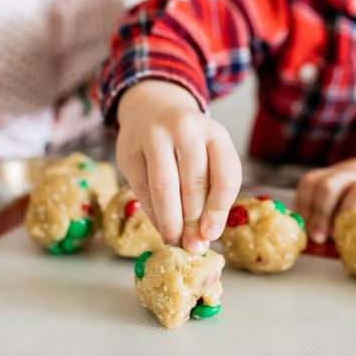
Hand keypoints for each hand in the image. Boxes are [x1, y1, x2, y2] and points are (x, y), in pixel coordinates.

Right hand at [116, 80, 241, 252]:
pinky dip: (152, 214)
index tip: (211, 236)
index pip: (225, 176)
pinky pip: (142, 189)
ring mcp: (154, 136)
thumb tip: (202, 239)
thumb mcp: (209, 153)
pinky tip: (160, 226)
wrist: (152, 108)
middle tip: (192, 247)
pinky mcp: (129, 150)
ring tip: (175, 241)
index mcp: (215, 132)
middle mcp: (186, 129)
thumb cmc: (188, 142)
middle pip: (194, 184)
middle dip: (193, 222)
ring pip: (166, 187)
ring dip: (171, 222)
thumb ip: (210, 189)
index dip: (219, 211)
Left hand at [295, 151, 355, 243]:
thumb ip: (329, 208)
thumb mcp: (347, 188)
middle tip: (320, 237)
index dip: (304, 206)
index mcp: (336, 174)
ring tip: (346, 236)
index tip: (306, 228)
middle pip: (330, 186)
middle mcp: (354, 174)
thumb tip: (312, 236)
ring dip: (348, 215)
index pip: (311, 182)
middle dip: (321, 213)